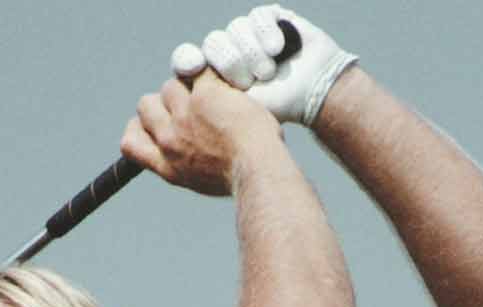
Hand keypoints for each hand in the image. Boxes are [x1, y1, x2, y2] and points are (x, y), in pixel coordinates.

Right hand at [120, 71, 279, 195]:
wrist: (258, 171)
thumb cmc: (241, 180)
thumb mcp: (202, 182)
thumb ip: (186, 165)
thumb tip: (186, 156)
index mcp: (168, 166)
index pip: (130, 143)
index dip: (138, 128)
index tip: (154, 126)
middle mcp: (170, 140)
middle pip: (145, 105)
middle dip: (164, 102)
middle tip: (190, 106)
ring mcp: (185, 116)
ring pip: (170, 86)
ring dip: (188, 87)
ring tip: (215, 98)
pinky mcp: (205, 95)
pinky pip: (198, 72)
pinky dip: (211, 75)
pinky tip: (227, 85)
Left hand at [171, 5, 356, 126]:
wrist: (314, 95)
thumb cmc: (277, 110)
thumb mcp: (234, 114)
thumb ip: (201, 104)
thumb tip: (168, 95)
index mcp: (213, 75)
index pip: (187, 60)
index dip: (187, 60)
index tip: (193, 67)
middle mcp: (228, 51)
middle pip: (212, 42)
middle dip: (231, 63)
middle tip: (250, 82)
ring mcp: (249, 34)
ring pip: (235, 28)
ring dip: (253, 52)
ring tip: (270, 71)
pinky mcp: (270, 19)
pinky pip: (257, 17)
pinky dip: (268, 33)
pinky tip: (279, 50)